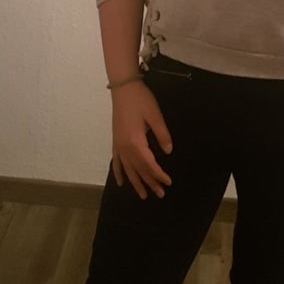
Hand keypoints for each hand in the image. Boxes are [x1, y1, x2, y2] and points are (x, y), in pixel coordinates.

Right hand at [111, 80, 173, 199]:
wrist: (123, 88)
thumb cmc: (141, 100)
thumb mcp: (155, 115)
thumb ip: (162, 134)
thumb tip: (168, 152)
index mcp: (136, 142)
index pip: (149, 164)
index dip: (159, 175)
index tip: (168, 182)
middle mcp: (125, 147)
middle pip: (138, 169)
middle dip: (150, 182)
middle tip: (160, 194)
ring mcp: (118, 145)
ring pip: (127, 169)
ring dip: (136, 182)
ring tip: (143, 195)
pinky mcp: (115, 140)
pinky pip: (116, 161)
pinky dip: (118, 173)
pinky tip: (121, 182)